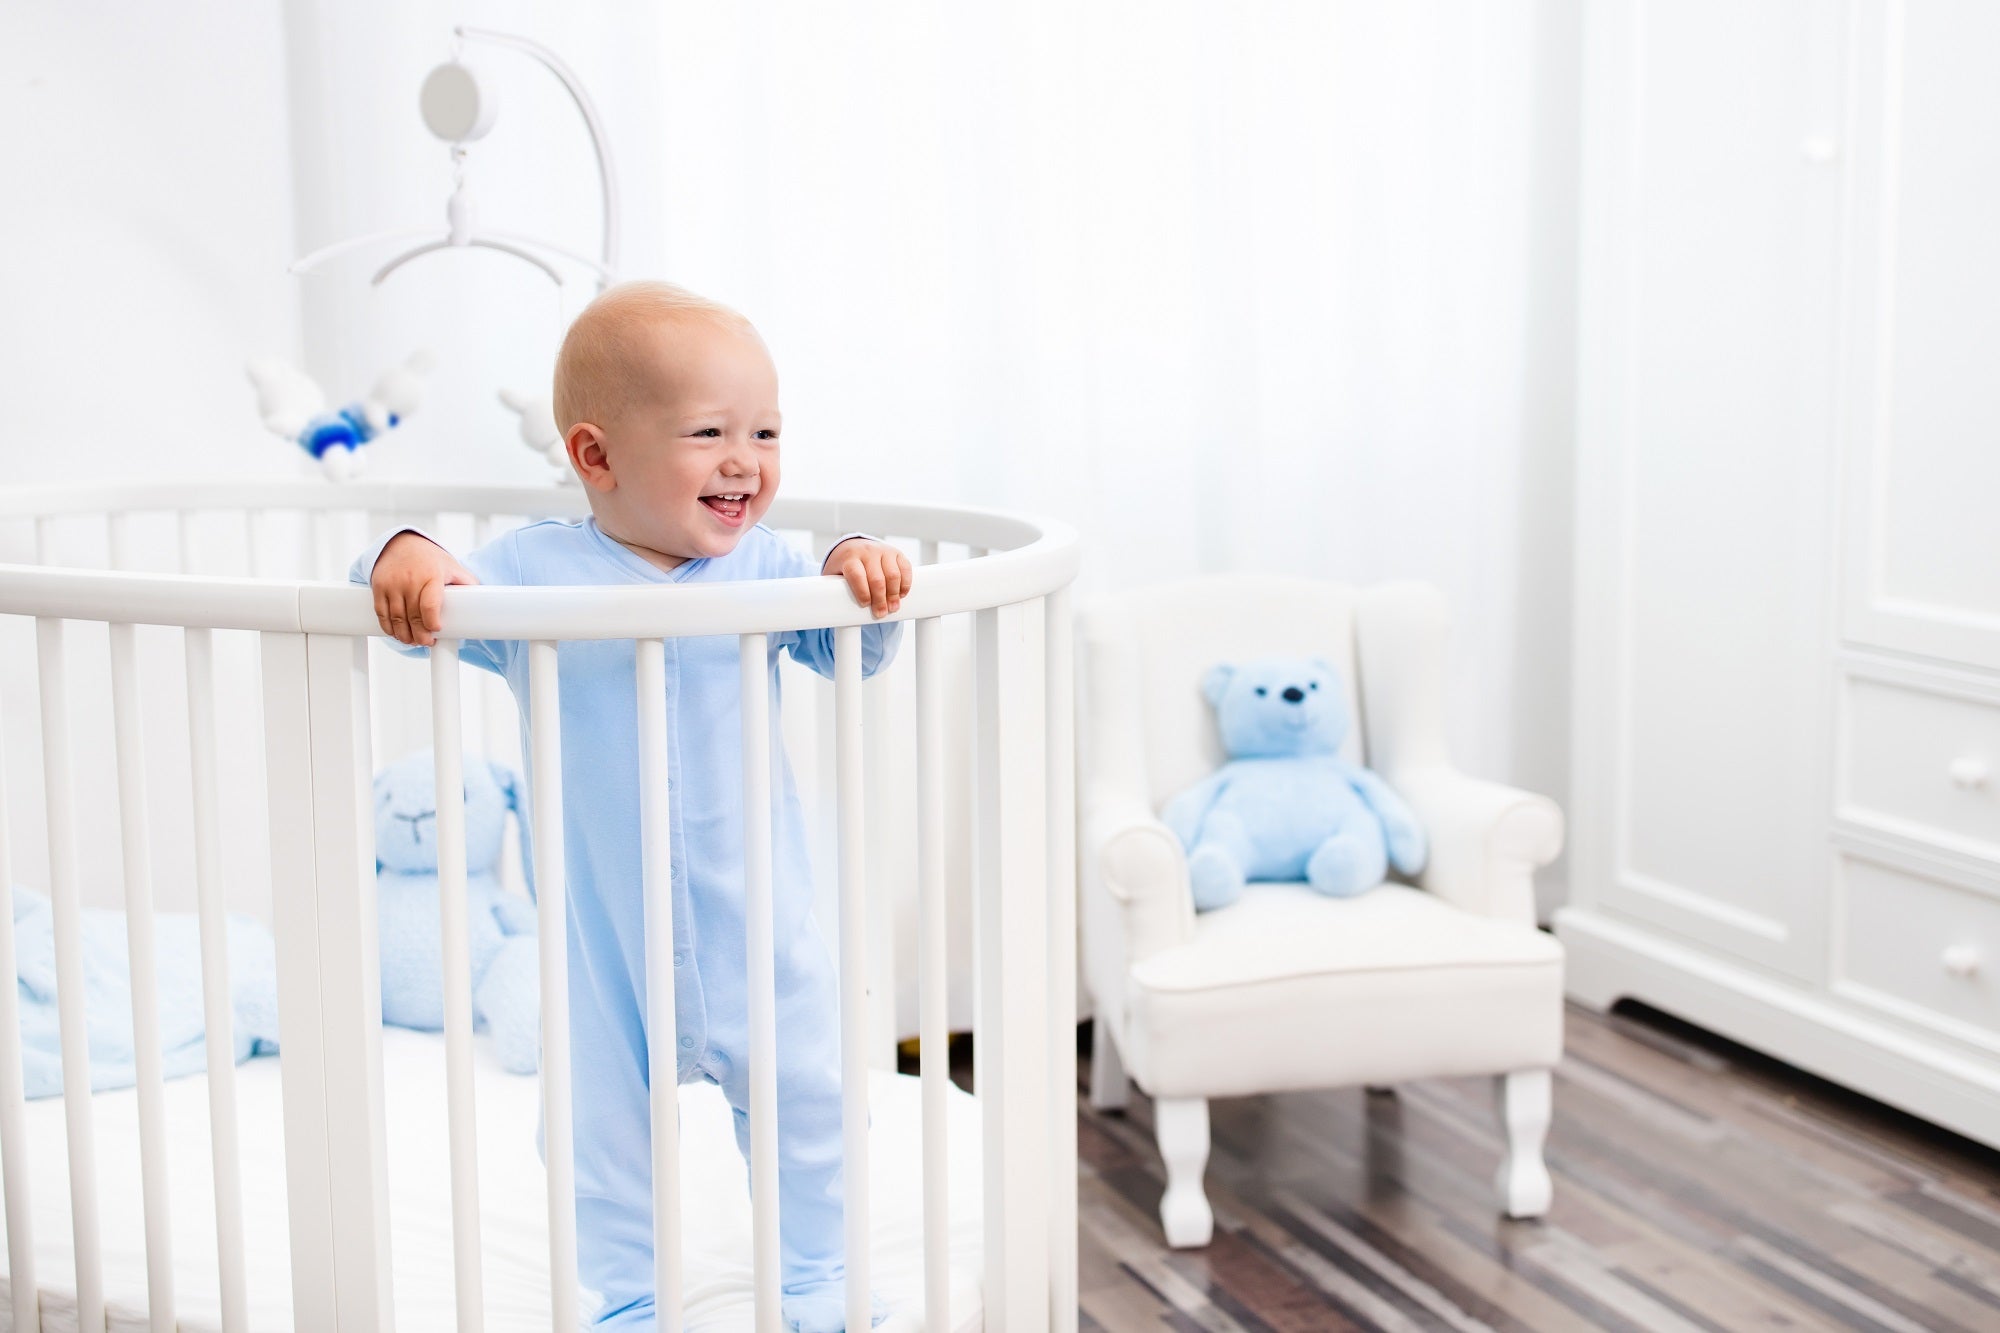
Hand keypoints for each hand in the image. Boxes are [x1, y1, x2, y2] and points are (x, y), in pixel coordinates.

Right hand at [372, 531, 477, 645]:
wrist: (401, 543)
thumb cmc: (430, 559)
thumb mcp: (451, 566)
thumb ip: (466, 582)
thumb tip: (484, 599)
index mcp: (431, 576)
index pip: (430, 605)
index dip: (432, 623)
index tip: (437, 631)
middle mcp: (410, 580)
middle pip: (413, 616)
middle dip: (420, 635)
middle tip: (426, 642)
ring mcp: (392, 584)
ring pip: (396, 618)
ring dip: (404, 635)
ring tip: (412, 641)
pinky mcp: (379, 587)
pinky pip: (382, 613)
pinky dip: (388, 627)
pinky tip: (397, 634)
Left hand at [824, 538, 912, 617]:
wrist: (853, 547)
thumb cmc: (843, 567)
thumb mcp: (834, 575)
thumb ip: (835, 589)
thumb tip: (836, 612)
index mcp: (850, 557)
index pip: (857, 575)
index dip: (862, 592)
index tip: (865, 605)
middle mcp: (867, 552)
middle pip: (877, 579)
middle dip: (880, 600)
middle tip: (880, 613)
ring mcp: (883, 551)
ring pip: (893, 575)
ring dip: (894, 595)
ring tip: (892, 607)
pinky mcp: (896, 553)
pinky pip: (905, 568)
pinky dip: (905, 584)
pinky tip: (901, 594)